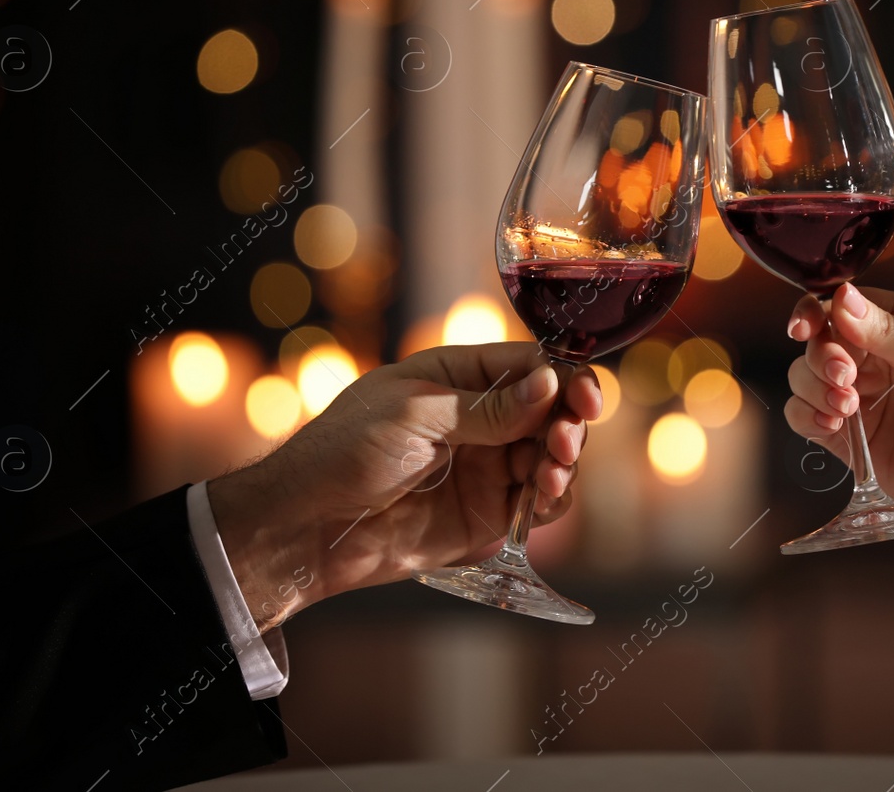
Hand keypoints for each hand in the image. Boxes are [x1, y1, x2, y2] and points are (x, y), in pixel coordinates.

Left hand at [208, 342, 600, 629]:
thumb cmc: (346, 450)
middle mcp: (480, 419)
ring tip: (552, 471)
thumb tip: (549, 385)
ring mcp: (485, 466)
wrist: (309, 525)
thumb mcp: (416, 414)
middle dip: (568, 423)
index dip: (565, 378)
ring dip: (563, 462)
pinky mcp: (486, 514)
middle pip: (551, 412)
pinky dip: (551, 500)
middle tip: (566, 439)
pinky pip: (536, 504)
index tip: (584, 396)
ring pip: (551, 457)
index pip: (531, 366)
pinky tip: (545, 498)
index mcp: (459, 376)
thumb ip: (487, 407)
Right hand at [785, 283, 893, 532]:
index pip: (840, 305)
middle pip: (816, 341)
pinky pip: (804, 417)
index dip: (815, 312)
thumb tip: (840, 297)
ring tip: (847, 406)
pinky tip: (832, 424)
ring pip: (804, 377)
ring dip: (814, 388)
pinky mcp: (848, 438)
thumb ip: (888, 333)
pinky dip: (807, 417)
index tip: (805, 328)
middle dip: (821, 357)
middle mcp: (872, 355)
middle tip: (846, 378)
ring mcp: (857, 395)